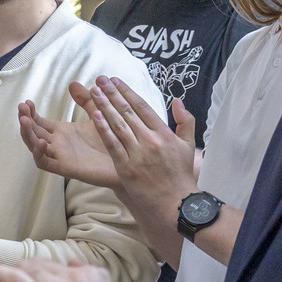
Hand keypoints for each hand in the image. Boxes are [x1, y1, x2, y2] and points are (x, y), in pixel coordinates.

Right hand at [19, 99, 118, 188]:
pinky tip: (40, 142)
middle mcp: (58, 144)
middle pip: (33, 132)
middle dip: (25, 120)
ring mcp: (60, 155)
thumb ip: (86, 100)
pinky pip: (45, 163)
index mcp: (62, 132)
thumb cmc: (112, 140)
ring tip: (25, 121)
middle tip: (21, 107)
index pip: (39, 122)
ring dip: (27, 134)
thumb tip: (73, 84)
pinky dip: (39, 153)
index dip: (31, 113)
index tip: (27, 102)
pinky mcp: (65, 167)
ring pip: (34, 146)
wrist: (126, 160)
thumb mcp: (98, 114)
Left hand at [84, 77, 196, 221]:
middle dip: (112, 94)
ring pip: (118, 125)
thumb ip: (185, 121)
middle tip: (100, 80)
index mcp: (164, 134)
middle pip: (128, 112)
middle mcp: (151, 141)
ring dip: (104, 106)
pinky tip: (95, 116)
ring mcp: (138, 154)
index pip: (143, 107)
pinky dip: (104, 129)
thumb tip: (178, 101)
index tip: (115, 80)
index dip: (127, 92)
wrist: (176, 202)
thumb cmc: (180, 174)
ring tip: (93, 91)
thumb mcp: (188, 145)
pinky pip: (113, 145)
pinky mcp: (126, 168)